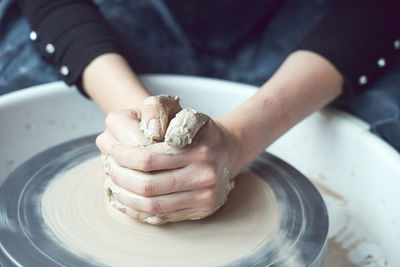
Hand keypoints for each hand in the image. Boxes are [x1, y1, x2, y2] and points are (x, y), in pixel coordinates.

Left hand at [96, 96, 241, 223]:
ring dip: (125, 196)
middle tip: (108, 168)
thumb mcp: (184, 111)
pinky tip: (126, 200)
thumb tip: (148, 130)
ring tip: (112, 184)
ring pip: (152, 205)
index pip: (148, 158)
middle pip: (148, 185)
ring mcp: (204, 196)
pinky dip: (138, 211)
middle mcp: (204, 175)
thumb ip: (160, 109)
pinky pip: (162, 217)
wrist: (228, 152)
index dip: (123, 156)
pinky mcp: (201, 210)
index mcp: (198, 149)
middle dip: (120, 178)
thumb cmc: (200, 132)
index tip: (111, 150)